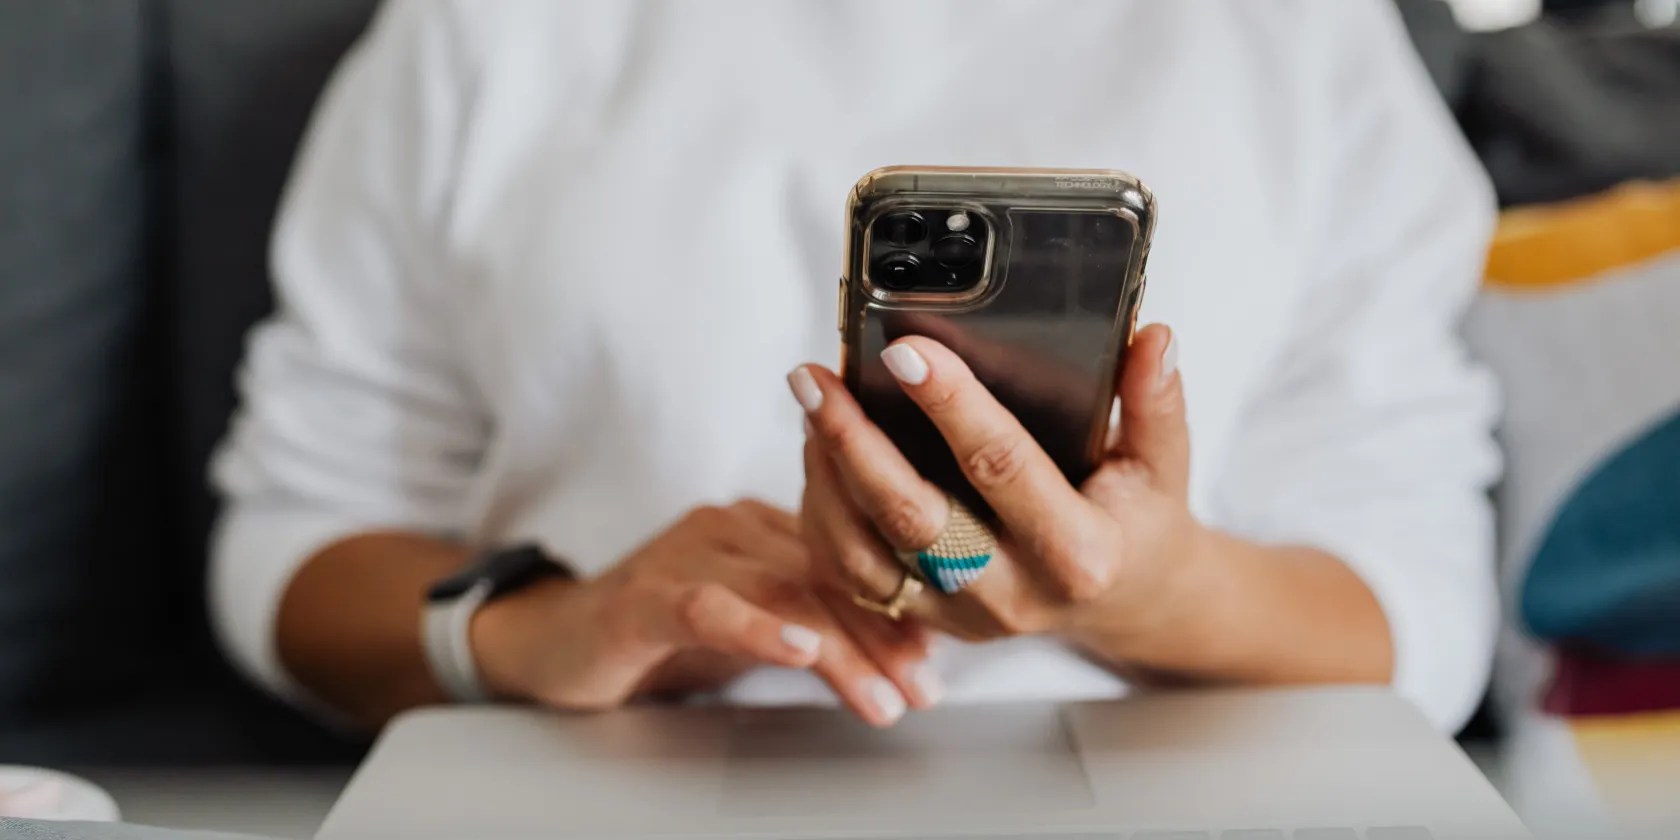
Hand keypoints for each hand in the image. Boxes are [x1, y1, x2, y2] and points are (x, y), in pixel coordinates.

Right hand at [470, 501, 938, 725]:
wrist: (549, 642)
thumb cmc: (657, 634)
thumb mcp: (747, 624)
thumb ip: (810, 622)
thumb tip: (904, 651)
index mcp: (760, 525)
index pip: (846, 560)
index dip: (896, 607)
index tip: (934, 658)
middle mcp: (728, 526)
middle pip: (824, 573)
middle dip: (881, 634)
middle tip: (921, 686)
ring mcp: (684, 555)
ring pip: (781, 591)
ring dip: (840, 647)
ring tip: (881, 696)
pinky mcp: (641, 596)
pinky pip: (708, 605)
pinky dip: (758, 626)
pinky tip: (797, 648)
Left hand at [792, 323, 1203, 652]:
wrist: (1126, 602)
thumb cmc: (1139, 521)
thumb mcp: (1162, 463)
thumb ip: (1155, 402)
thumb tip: (1153, 338)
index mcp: (1077, 554)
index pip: (1002, 468)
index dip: (951, 407)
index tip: (906, 351)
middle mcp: (1013, 595)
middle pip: (912, 518)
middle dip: (854, 442)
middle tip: (816, 378)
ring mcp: (962, 617)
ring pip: (865, 555)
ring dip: (824, 477)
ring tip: (809, 404)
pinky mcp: (927, 621)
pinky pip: (852, 577)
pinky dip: (824, 515)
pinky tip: (815, 454)